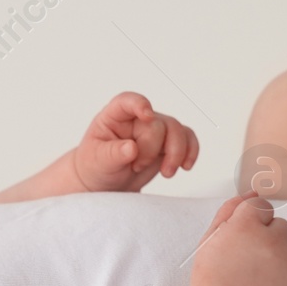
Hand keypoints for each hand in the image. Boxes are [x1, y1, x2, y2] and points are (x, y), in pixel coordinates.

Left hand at [73, 91, 198, 192]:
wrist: (106, 184)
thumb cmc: (96, 167)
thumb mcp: (98, 162)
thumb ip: (113, 154)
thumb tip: (131, 148)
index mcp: (115, 116)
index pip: (128, 101)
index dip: (140, 104)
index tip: (147, 116)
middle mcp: (137, 119)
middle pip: (157, 124)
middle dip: (152, 149)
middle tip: (136, 166)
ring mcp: (154, 131)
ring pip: (177, 130)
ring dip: (176, 153)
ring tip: (167, 173)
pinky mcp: (167, 144)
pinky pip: (187, 139)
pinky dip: (190, 152)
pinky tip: (186, 166)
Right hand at [189, 194, 286, 285]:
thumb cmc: (214, 277)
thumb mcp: (211, 238)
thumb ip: (231, 209)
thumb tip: (256, 191)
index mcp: (245, 225)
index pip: (263, 206)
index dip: (251, 225)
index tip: (243, 243)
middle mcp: (271, 241)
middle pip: (283, 226)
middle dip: (270, 240)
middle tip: (252, 263)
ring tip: (268, 274)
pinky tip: (281, 283)